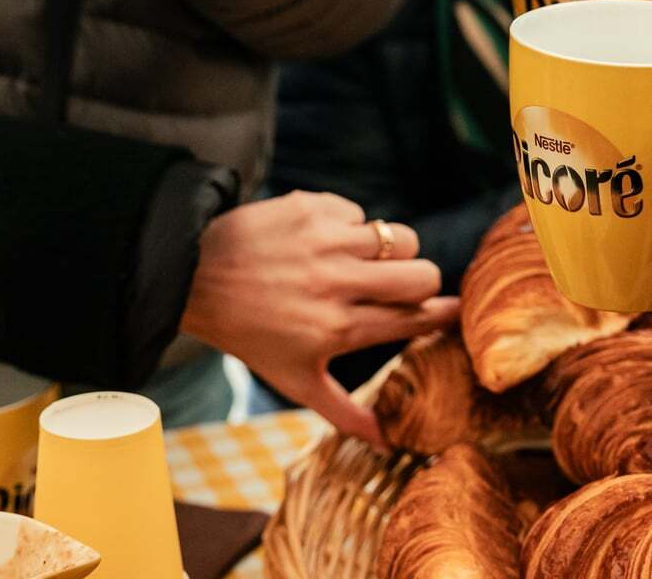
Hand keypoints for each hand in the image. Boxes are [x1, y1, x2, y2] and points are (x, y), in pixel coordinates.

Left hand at [181, 192, 457, 442]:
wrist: (196, 276)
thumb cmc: (251, 334)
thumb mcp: (295, 380)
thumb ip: (345, 411)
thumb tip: (388, 443)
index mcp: (337, 330)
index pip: (412, 320)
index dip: (442, 315)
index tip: (455, 311)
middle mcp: (336, 285)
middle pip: (421, 275)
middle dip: (422, 282)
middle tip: (403, 287)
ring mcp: (326, 243)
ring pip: (400, 238)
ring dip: (391, 250)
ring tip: (366, 261)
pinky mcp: (314, 208)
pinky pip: (361, 215)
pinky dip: (352, 228)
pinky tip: (325, 242)